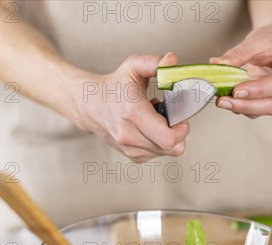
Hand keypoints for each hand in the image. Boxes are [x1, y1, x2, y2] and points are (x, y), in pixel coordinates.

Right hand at [70, 53, 189, 162]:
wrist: (89, 106)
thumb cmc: (114, 86)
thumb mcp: (133, 67)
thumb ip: (155, 63)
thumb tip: (172, 60)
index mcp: (133, 114)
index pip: (169, 138)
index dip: (182, 128)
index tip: (179, 115)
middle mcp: (129, 136)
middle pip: (172, 148)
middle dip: (178, 132)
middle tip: (171, 116)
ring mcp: (130, 149)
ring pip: (166, 152)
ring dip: (167, 137)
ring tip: (155, 119)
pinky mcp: (132, 157)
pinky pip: (157, 154)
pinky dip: (158, 143)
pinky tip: (149, 128)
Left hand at [210, 23, 271, 117]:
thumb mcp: (257, 39)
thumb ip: (239, 53)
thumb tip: (219, 64)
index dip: (258, 89)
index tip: (236, 91)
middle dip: (246, 105)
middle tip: (222, 101)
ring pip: (264, 110)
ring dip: (241, 108)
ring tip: (221, 100)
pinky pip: (258, 109)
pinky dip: (242, 106)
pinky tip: (228, 99)